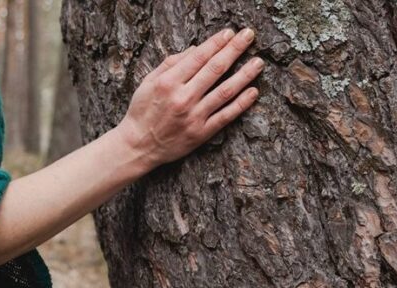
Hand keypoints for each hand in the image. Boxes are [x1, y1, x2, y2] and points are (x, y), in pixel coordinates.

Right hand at [116, 27, 262, 171]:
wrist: (138, 146)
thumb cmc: (142, 111)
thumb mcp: (148, 82)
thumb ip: (171, 64)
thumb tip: (196, 50)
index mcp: (168, 82)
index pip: (198, 57)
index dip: (216, 43)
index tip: (230, 33)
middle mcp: (183, 98)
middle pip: (215, 69)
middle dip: (234, 49)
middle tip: (248, 36)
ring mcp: (194, 116)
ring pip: (225, 91)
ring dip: (244, 75)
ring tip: (258, 62)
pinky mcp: (201, 133)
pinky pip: (226, 116)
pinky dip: (241, 104)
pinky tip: (253, 92)